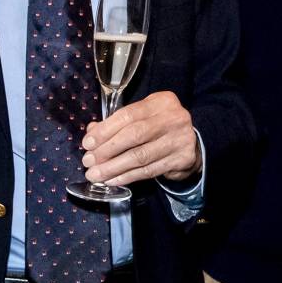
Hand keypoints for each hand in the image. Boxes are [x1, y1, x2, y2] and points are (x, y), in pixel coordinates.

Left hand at [82, 91, 198, 185]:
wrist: (194, 143)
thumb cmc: (161, 128)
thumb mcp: (143, 117)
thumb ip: (118, 123)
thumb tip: (91, 133)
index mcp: (161, 102)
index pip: (128, 115)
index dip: (105, 130)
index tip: (88, 143)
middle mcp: (173, 118)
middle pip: (134, 135)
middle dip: (107, 150)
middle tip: (89, 161)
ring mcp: (180, 139)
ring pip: (140, 156)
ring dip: (113, 168)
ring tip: (96, 175)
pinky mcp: (182, 159)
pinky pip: (149, 171)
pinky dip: (128, 177)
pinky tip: (113, 180)